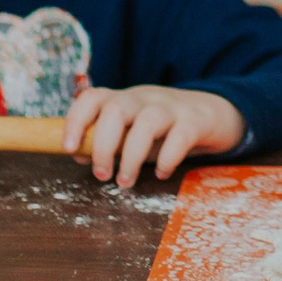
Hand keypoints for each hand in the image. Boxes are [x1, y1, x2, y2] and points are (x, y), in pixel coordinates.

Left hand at [61, 85, 245, 187]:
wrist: (212, 114)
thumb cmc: (163, 128)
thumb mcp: (131, 132)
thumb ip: (106, 141)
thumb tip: (78, 154)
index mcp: (124, 99)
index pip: (92, 98)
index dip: (75, 121)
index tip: (69, 148)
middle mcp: (144, 98)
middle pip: (116, 109)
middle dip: (104, 146)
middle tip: (102, 175)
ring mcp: (171, 107)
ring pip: (147, 122)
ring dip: (132, 157)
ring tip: (126, 182)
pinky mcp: (196, 121)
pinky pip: (180, 136)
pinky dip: (167, 159)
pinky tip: (162, 173)